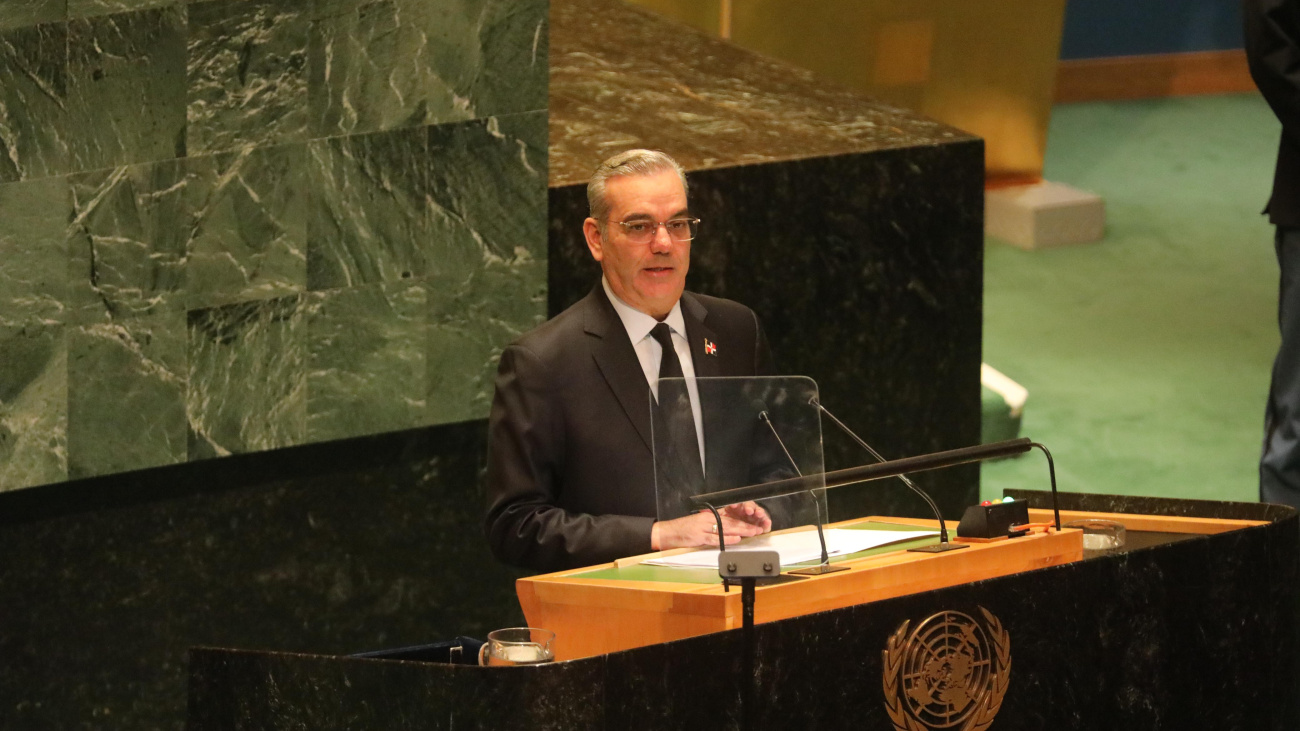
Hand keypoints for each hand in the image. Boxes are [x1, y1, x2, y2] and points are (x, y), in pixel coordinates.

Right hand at [650, 503, 771, 550]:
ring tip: (751, 533)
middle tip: (757, 529)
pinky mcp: (699, 536)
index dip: (742, 521)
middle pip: (730, 522)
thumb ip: (713, 526)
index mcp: (709, 516)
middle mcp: (708, 520)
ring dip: (740, 531)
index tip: (753, 524)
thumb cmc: (683, 529)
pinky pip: (715, 538)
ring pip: (725, 528)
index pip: (729, 518)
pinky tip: (736, 539)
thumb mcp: (700, 524)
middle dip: (745, 526)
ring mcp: (703, 528)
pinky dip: (726, 539)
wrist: (668, 532)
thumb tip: (727, 530)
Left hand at [721, 501, 771, 532]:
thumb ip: (716, 514)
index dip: (735, 504)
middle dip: (749, 507)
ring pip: (759, 512)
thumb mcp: (722, 517)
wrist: (739, 530)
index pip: (736, 503)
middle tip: (749, 510)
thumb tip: (705, 511)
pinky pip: (765, 523)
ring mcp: (755, 516)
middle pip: (749, 506)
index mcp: (738, 507)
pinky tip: (767, 523)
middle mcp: (747, 510)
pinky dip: (766, 523)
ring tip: (759, 514)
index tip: (733, 506)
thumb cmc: (731, 521)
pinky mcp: (761, 524)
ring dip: (759, 513)